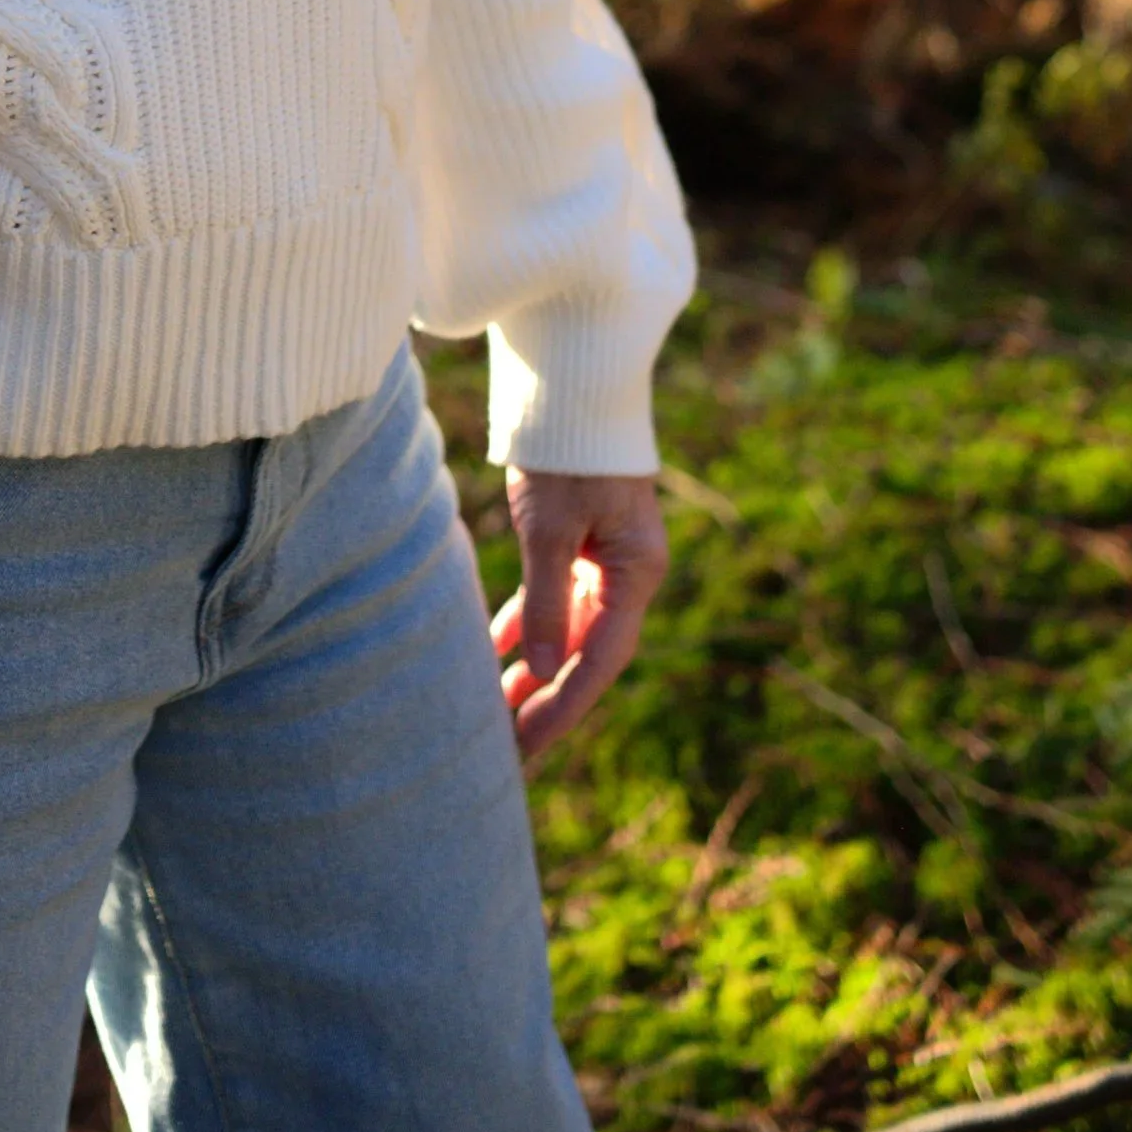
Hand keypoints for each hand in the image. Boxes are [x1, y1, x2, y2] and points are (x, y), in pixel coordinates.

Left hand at [491, 469, 667, 765]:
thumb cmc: (566, 451)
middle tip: (506, 747)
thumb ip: (548, 600)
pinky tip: (496, 655)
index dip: (563, 704)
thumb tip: (545, 672)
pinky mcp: (579, 542)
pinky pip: (554, 599)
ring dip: (534, 668)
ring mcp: (605, 558)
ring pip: (569, 630)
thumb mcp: (550, 527)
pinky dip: (527, 626)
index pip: (601, 656)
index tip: (527, 741)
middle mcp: (627, 572)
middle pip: (587, 651)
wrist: (572, 384)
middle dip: (546, 697)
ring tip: (495, 712)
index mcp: (636, 570)